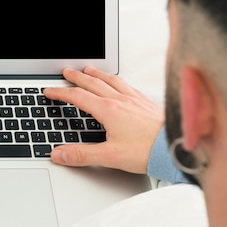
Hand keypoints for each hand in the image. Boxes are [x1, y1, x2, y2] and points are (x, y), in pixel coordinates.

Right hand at [43, 67, 163, 173]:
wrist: (175, 147)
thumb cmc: (148, 151)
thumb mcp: (109, 156)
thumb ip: (81, 154)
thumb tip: (59, 154)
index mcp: (109, 110)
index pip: (78, 97)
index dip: (61, 93)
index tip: (50, 91)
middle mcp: (121, 100)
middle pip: (93, 83)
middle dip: (76, 77)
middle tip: (66, 72)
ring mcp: (135, 100)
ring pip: (111, 81)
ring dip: (97, 74)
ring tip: (89, 70)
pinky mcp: (146, 103)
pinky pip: (128, 86)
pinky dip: (118, 81)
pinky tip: (120, 83)